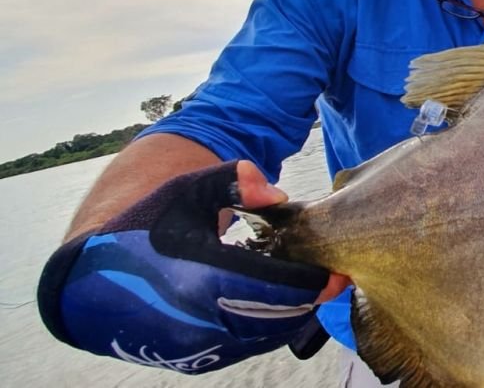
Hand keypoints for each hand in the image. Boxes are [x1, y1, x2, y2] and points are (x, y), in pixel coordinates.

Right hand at [37, 161, 347, 372]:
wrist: (88, 283)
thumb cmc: (140, 229)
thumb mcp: (183, 192)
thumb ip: (232, 182)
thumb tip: (278, 194)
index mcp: (200, 278)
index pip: (275, 287)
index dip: (311, 282)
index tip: (336, 270)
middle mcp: (201, 322)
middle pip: (279, 316)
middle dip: (308, 298)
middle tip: (332, 278)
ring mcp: (198, 348)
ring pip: (266, 336)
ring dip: (291, 314)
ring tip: (307, 287)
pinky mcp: (196, 361)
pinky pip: (247, 346)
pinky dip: (268, 326)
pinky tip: (276, 302)